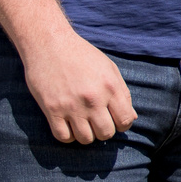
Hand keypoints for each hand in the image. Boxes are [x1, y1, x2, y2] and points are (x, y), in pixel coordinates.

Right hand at [20, 29, 136, 144]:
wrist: (48, 42)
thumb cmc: (81, 55)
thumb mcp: (108, 68)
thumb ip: (122, 93)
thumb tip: (131, 118)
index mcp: (110, 87)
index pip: (125, 121)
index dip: (122, 124)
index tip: (113, 119)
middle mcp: (92, 98)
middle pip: (106, 134)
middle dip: (104, 131)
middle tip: (96, 121)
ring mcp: (71, 105)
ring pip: (85, 139)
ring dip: (86, 135)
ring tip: (82, 123)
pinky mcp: (51, 109)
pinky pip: (63, 137)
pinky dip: (68, 136)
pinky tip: (68, 125)